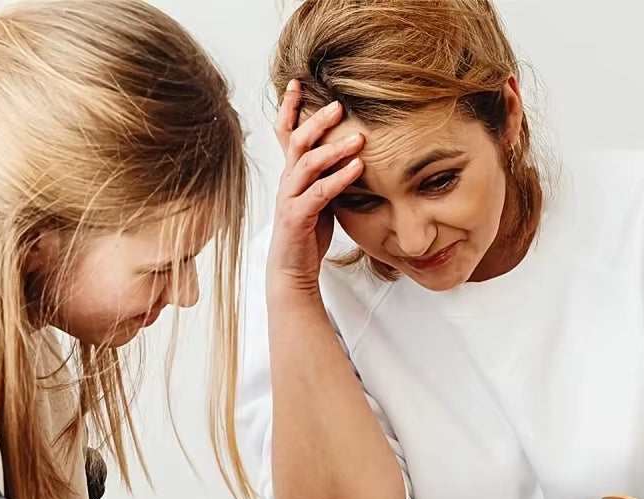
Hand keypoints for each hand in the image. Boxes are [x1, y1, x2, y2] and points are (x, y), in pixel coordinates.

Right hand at [268, 79, 363, 294]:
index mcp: (291, 175)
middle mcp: (287, 182)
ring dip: (334, 148)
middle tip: (339, 105)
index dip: (289, 108)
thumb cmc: (308, 234)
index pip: (285, 134)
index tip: (298, 83)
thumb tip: (352, 155)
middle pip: (296, 141)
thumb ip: (328, 175)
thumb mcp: (320, 198)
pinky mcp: (297, 217)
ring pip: (307, 164)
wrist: (292, 270)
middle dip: (316, 120)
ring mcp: (290, 199)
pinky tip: (358, 168)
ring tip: (359, 138)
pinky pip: (320, 193)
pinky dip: (340, 178)